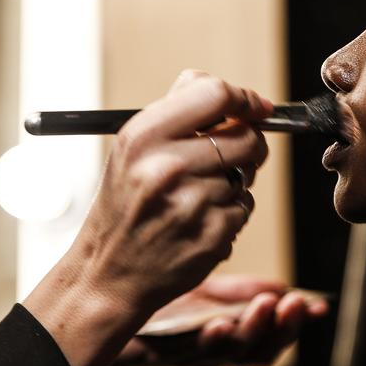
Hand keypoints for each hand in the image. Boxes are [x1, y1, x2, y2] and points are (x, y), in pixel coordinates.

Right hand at [24, 71, 272, 365]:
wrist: (109, 273)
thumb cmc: (124, 205)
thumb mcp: (132, 148)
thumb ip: (177, 110)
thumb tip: (230, 91)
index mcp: (144, 136)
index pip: (215, 94)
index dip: (244, 98)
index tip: (256, 107)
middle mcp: (166, 167)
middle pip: (246, 136)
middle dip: (249, 143)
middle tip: (232, 154)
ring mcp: (191, 204)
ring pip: (247, 175)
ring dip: (235, 182)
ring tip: (198, 195)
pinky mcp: (211, 236)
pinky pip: (244, 208)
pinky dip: (230, 213)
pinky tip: (199, 221)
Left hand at [116, 274, 329, 365]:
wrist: (109, 304)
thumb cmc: (163, 299)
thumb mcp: (210, 290)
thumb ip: (244, 292)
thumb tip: (285, 290)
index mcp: (231, 334)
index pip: (272, 335)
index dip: (296, 324)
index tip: (316, 305)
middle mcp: (216, 350)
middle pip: (259, 351)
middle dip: (281, 329)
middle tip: (293, 305)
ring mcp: (191, 353)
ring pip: (230, 352)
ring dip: (251, 330)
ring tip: (264, 306)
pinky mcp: (165, 349)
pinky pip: (190, 350)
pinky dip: (209, 340)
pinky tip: (219, 324)